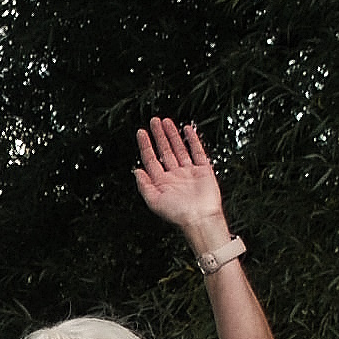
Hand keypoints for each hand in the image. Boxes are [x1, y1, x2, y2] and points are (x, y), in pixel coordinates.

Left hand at [132, 116, 231, 252]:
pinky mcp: (203, 170)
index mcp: (161, 182)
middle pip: (164, 150)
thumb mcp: (154, 201)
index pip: (151, 159)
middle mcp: (174, 175)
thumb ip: (144, 186)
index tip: (141, 132)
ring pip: (179, 148)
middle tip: (153, 121)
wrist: (200, 218)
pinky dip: (192, 140)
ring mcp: (189, 172)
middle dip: (158, 136)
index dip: (145, 145)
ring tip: (166, 121)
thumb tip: (136, 171)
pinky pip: (197, 151)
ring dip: (172, 135)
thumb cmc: (178, 214)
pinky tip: (187, 129)